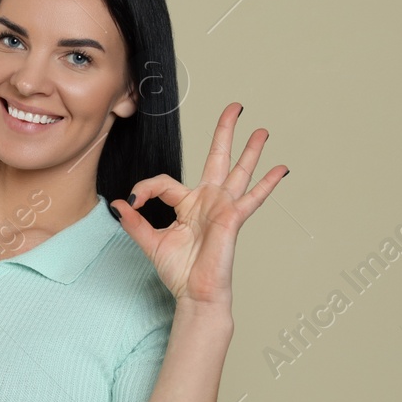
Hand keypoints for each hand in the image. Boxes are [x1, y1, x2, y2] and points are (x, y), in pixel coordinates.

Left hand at [111, 102, 286, 307]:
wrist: (195, 294)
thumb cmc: (179, 272)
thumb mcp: (150, 242)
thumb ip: (135, 222)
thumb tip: (120, 204)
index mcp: (188, 205)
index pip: (165, 182)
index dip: (146, 188)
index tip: (134, 202)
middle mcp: (208, 201)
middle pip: (217, 158)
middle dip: (225, 132)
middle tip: (235, 108)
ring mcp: (222, 208)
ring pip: (239, 171)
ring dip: (250, 150)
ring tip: (261, 130)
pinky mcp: (232, 219)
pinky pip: (252, 198)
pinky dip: (267, 184)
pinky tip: (281, 169)